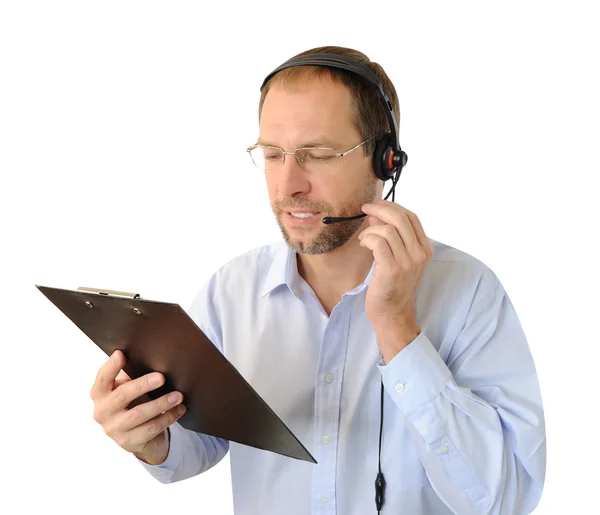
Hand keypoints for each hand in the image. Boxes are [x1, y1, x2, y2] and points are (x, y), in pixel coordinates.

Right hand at [90, 350, 186, 464]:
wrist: (139, 437)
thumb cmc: (134, 403)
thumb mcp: (129, 388)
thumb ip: (132, 375)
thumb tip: (151, 357)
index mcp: (100, 394)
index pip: (102, 378)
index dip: (111, 366)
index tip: (121, 354)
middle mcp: (102, 412)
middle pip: (122, 395)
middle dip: (143, 385)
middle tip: (161, 377)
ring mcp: (114, 429)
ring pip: (139, 414)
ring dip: (161, 403)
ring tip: (178, 396)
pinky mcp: (129, 442)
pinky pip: (151, 428)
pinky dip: (168, 417)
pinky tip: (180, 409)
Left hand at [359, 200, 433, 356]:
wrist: (392, 313)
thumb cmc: (392, 286)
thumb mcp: (397, 258)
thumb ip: (391, 236)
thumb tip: (377, 214)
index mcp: (425, 249)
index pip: (412, 217)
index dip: (393, 206)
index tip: (378, 204)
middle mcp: (419, 254)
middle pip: (400, 218)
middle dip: (380, 209)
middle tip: (365, 209)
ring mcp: (407, 262)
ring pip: (387, 229)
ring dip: (370, 230)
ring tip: (364, 239)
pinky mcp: (392, 268)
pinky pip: (378, 242)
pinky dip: (368, 239)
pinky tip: (364, 245)